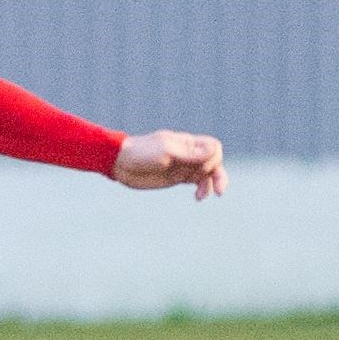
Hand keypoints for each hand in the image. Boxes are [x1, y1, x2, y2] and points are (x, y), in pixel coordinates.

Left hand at [112, 130, 227, 199]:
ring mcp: (184, 166)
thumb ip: (189, 153)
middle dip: (217, 175)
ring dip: (211, 184)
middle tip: (216, 190)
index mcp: (188, 142)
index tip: (202, 167)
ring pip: (207, 174)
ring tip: (203, 197)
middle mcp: (189, 153)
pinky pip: (197, 182)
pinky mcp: (177, 177)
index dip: (213, 158)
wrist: (121, 163)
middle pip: (214, 162)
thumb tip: (215, 149)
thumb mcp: (166, 152)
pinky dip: (202, 189)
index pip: (213, 147)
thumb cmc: (142, 153)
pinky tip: (199, 197)